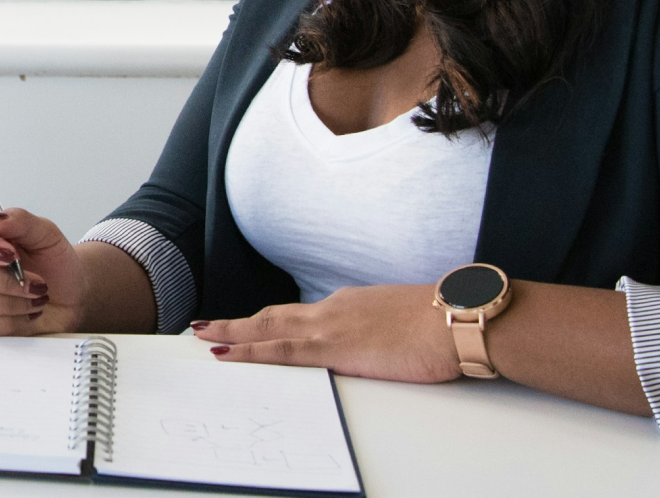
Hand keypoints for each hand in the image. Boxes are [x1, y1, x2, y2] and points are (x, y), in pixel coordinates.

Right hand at [0, 207, 78, 334]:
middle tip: (36, 282)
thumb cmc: (55, 264)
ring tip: (37, 297)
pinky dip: (13, 320)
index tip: (11, 254)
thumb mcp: (46, 235)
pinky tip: (28, 313)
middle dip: (5, 281)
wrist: (72, 296)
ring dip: (12, 302)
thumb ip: (21, 221)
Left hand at [193, 284, 460, 381]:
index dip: (271, 320)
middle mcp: (332, 310)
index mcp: (350, 305)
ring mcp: (330, 327)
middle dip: (238, 322)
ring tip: (202, 336)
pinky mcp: (333, 348)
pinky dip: (247, 351)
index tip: (251, 324)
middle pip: (274, 315)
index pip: (301, 315)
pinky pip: (278, 350)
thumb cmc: (443, 323)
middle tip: (206, 325)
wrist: (458, 319)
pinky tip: (225, 354)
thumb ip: (383, 330)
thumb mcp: (405, 324)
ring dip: (231, 333)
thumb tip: (379, 341)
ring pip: (266, 328)